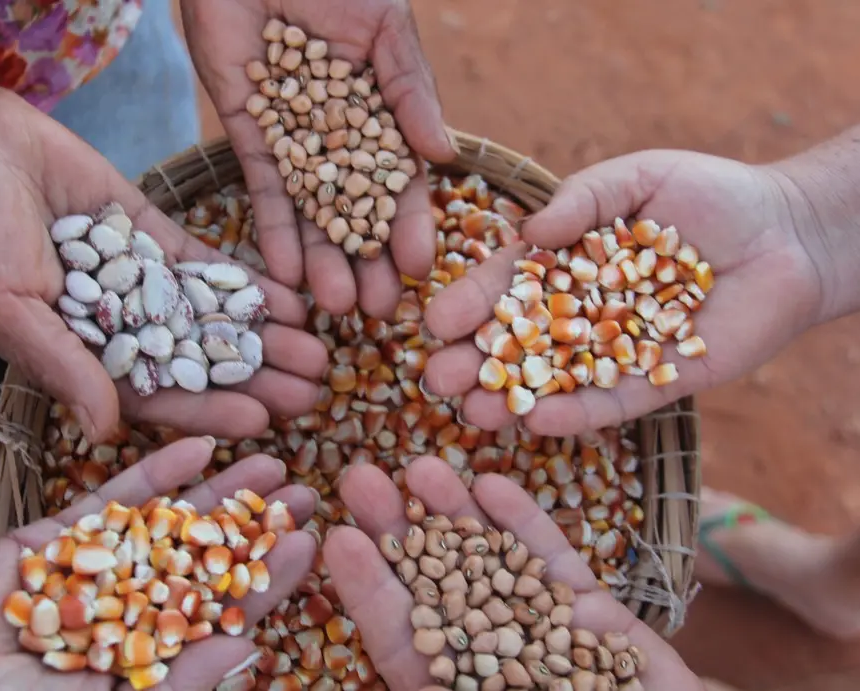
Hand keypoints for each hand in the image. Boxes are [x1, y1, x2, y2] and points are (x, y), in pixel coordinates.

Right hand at [0, 85, 326, 441]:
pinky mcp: (154, 235)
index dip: (208, 410)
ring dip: (263, 336)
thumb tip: (106, 430)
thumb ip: (60, 363)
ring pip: (211, 317)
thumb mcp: (3, 304)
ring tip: (318, 349)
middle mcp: (117, 327)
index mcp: (78, 357)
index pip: (156, 397)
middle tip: (314, 390)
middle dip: (254, 378)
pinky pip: (208, 266)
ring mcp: (140, 281)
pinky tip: (291, 299)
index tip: (263, 419)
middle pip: (197, 364)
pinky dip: (247, 284)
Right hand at [0, 437, 317, 690]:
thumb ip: (175, 682)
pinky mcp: (55, 536)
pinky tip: (196, 447)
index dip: (267, 578)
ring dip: (219, 492)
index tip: (310, 542)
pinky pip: (114, 500)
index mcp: (152, 654)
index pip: (224, 612)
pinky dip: (155, 473)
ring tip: (270, 460)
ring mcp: (97, 568)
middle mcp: (133, 607)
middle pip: (209, 558)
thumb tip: (252, 651)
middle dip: (256, 525)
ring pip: (172, 522)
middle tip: (307, 489)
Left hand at [180, 0, 456, 318]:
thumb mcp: (387, 27)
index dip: (410, 225)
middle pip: (355, 211)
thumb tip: (445, 156)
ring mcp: (294, 139)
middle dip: (366, 262)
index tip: (419, 268)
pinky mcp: (248, 133)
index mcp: (383, 114)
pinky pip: (263, 188)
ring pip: (310, 210)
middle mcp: (340, 138)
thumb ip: (412, 90)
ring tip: (333, 306)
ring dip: (321, 259)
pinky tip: (285, 271)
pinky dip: (273, 228)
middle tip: (377, 313)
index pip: (401, 182)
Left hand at [323, 455, 703, 689]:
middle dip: (397, 530)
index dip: (367, 589)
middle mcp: (489, 655)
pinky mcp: (590, 615)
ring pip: (486, 562)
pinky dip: (525, 525)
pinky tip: (494, 484)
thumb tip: (403, 679)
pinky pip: (552, 564)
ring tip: (419, 465)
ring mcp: (538, 628)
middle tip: (360, 476)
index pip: (398, 638)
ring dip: (453, 513)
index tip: (337, 537)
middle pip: (431, 584)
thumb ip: (448, 690)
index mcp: (452, 687)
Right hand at [420, 150, 821, 434]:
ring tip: (470, 414)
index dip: (470, 302)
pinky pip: (610, 403)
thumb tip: (530, 233)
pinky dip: (575, 414)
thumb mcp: (635, 177)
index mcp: (565, 261)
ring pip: (555, 379)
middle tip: (436, 380)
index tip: (434, 321)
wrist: (789, 231)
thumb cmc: (708, 193)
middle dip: (475, 361)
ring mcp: (616, 350)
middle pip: (518, 340)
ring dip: (512, 398)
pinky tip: (537, 423)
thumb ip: (580, 200)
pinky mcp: (657, 382)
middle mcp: (582, 311)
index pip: (506, 285)